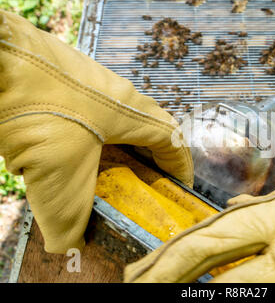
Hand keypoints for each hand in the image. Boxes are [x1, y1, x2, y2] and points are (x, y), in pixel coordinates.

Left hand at [0, 10, 192, 253]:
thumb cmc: (45, 115)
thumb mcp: (60, 178)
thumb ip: (68, 222)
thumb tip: (67, 244)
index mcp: (136, 115)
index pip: (174, 141)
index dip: (181, 168)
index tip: (180, 190)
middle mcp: (122, 95)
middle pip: (149, 132)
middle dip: (149, 163)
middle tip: (142, 187)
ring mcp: (94, 83)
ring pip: (117, 122)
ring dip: (117, 150)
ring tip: (102, 175)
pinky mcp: (66, 79)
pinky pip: (91, 115)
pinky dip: (89, 138)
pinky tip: (65, 152)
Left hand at [125, 152, 274, 281]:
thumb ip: (272, 212)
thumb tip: (234, 220)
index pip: (212, 236)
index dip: (172, 256)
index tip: (143, 269)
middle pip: (215, 269)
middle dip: (172, 281)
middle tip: (138, 287)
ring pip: (247, 294)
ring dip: (214, 296)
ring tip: (180, 295)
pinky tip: (246, 298)